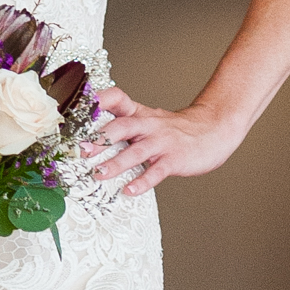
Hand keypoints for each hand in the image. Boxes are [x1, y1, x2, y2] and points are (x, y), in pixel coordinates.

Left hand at [84, 87, 242, 197]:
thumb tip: (89, 138)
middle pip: (121, 126)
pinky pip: (157, 171)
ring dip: (116, 163)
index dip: (96, 101)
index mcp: (139, 114)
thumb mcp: (148, 120)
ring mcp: (162, 142)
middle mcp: (148, 125)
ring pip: (136, 151)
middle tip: (80, 150)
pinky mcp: (174, 159)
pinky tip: (130, 190)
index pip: (116, 98)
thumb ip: (123, 125)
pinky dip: (143, 182)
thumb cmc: (175, 130)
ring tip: (98, 174)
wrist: (214, 129)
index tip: (75, 110)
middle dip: (99, 139)